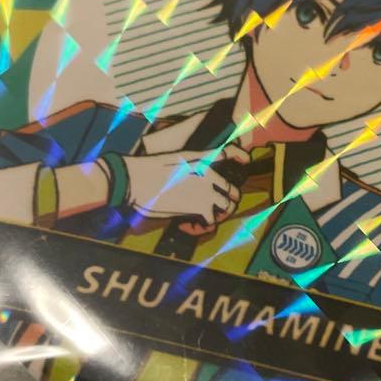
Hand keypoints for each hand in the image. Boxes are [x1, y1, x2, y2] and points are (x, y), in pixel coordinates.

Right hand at [123, 145, 249, 226]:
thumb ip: (188, 166)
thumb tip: (191, 179)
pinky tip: (191, 225)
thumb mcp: (172, 159)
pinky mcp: (200, 208)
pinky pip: (212, 221)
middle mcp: (209, 174)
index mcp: (202, 159)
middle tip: (218, 207)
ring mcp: (207, 191)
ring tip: (205, 219)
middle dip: (228, 200)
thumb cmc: (146, 169)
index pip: (230, 153)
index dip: (241, 157)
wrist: (134, 179)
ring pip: (228, 206)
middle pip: (232, 190)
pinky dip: (203, 226)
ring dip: (219, 214)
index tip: (246, 161)